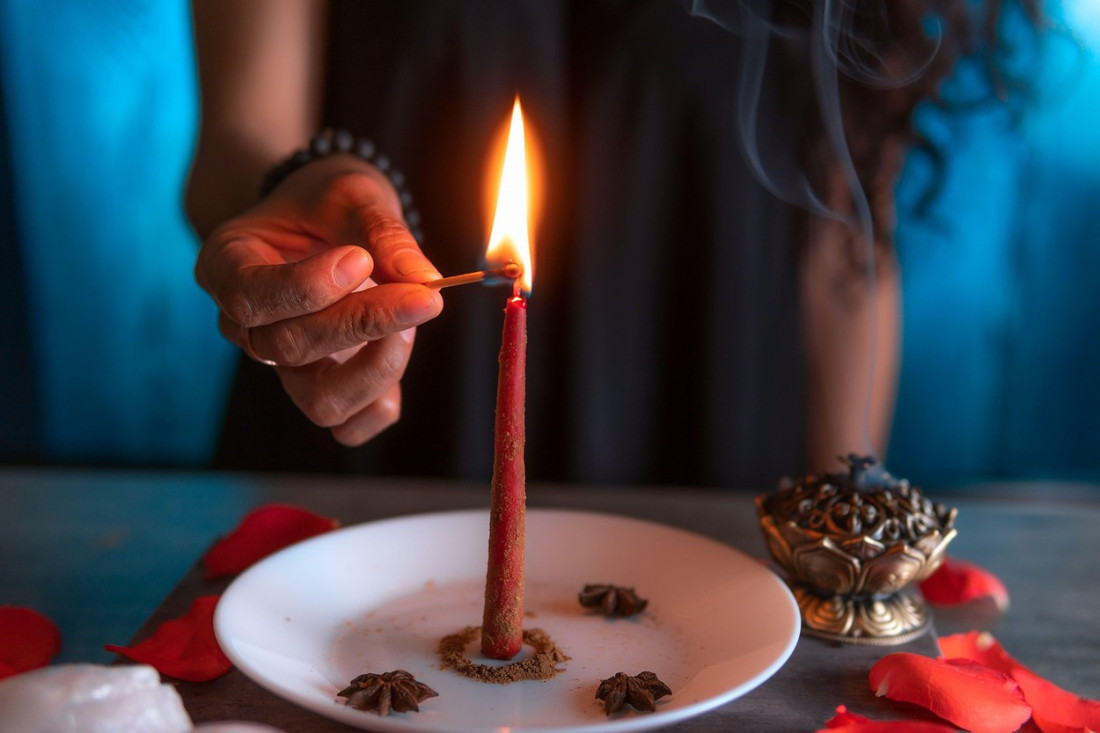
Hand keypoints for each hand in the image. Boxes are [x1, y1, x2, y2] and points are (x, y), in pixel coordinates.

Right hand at [194, 155, 443, 444]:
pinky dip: (383, 400)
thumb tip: (426, 278)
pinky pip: (350, 426)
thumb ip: (384, 233)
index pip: (250, 297)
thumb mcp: (353, 195)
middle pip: (290, 348)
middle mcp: (247, 327)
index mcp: (228, 266)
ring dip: (378, 366)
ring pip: (320, 402)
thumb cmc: (329, 202)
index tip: (359, 259)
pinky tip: (400, 346)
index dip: (306, 288)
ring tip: (413, 312)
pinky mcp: (324, 388)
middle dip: (362, 323)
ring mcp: (284, 367)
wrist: (327, 219)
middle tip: (421, 293)